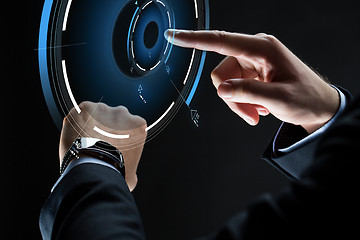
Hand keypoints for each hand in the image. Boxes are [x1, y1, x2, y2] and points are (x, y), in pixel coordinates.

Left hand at [60, 101, 146, 190]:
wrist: (94, 168)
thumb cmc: (114, 171)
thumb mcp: (132, 173)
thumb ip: (132, 165)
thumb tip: (130, 175)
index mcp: (138, 124)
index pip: (130, 127)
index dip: (121, 138)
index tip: (114, 146)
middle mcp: (123, 112)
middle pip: (114, 118)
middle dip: (107, 128)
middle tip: (99, 144)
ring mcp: (103, 108)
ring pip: (96, 114)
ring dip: (92, 124)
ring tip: (85, 142)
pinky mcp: (85, 108)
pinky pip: (80, 113)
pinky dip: (77, 123)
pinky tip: (75, 136)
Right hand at [165, 30, 339, 132]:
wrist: (318, 107)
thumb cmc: (306, 98)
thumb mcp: (280, 99)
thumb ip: (248, 93)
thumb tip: (221, 89)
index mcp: (262, 48)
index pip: (221, 41)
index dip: (195, 39)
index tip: (174, 35)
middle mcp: (254, 52)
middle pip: (221, 73)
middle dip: (231, 98)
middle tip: (250, 113)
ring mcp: (251, 63)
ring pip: (225, 84)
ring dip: (237, 103)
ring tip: (257, 112)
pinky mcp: (250, 74)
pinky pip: (232, 89)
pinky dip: (241, 103)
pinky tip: (259, 108)